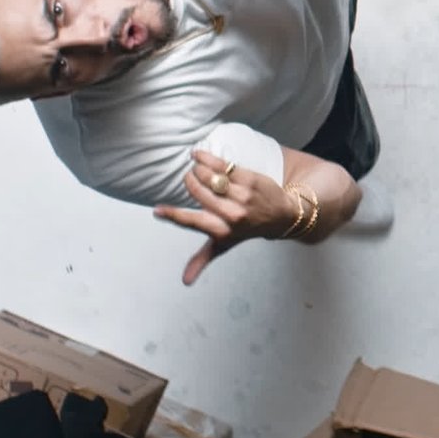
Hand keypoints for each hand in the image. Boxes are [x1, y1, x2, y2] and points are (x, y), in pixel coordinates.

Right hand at [152, 150, 296, 284]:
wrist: (281, 215)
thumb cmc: (246, 229)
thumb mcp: (225, 244)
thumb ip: (202, 259)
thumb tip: (185, 282)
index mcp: (222, 231)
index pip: (192, 222)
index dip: (173, 216)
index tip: (157, 211)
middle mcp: (233, 215)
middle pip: (199, 191)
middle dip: (189, 181)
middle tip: (189, 178)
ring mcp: (243, 197)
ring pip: (210, 176)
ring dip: (198, 169)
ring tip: (197, 168)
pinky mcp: (251, 179)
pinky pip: (223, 165)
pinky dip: (207, 158)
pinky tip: (198, 155)